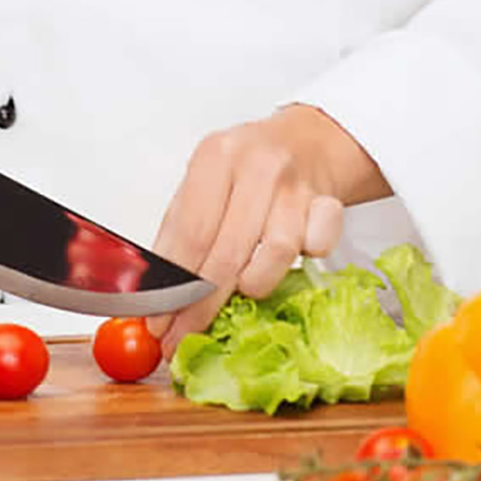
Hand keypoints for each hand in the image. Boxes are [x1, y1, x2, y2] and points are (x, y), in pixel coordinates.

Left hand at [148, 104, 391, 358]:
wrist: (303, 142)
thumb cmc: (244, 171)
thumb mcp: (200, 186)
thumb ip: (175, 234)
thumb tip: (151, 293)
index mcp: (215, 156)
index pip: (190, 235)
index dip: (173, 288)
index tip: (160, 322)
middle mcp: (257, 167)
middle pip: (227, 253)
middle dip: (201, 308)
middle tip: (184, 337)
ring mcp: (296, 186)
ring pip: (275, 254)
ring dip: (253, 286)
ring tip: (240, 291)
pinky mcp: (329, 204)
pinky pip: (317, 248)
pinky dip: (303, 260)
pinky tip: (286, 260)